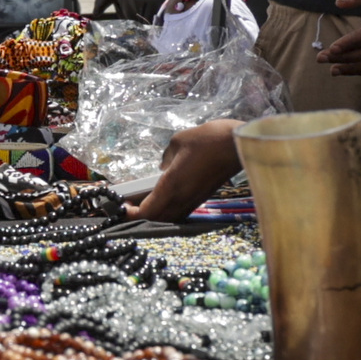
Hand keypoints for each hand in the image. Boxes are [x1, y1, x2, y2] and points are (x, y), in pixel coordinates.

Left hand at [128, 119, 244, 222]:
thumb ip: (166, 158)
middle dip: (141, 217)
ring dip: (155, 215)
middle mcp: (181, 198)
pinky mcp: (202, 198)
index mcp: (171, 186)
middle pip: (157, 220)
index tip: (123, 208)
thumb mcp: (178, 142)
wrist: (238, 145)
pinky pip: (180, 211)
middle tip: (130, 208)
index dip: (132, 214)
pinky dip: (168, 210)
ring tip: (144, 204)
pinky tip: (163, 199)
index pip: (147, 211)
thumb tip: (163, 167)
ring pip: (169, 218)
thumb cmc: (207, 139)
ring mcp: (194, 200)